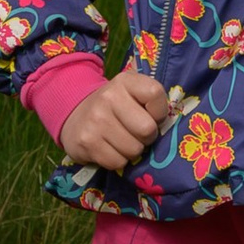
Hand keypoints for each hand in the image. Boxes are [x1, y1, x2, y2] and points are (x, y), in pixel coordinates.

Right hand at [58, 69, 173, 171]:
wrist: (75, 116)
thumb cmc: (115, 106)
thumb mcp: (132, 92)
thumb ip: (152, 100)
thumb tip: (168, 125)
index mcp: (124, 81)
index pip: (155, 94)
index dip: (159, 111)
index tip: (151, 115)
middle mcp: (108, 97)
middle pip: (147, 130)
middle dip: (147, 137)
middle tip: (136, 132)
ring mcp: (96, 120)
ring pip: (134, 150)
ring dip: (132, 150)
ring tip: (122, 140)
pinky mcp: (87, 142)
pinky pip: (118, 162)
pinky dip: (118, 160)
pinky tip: (109, 148)